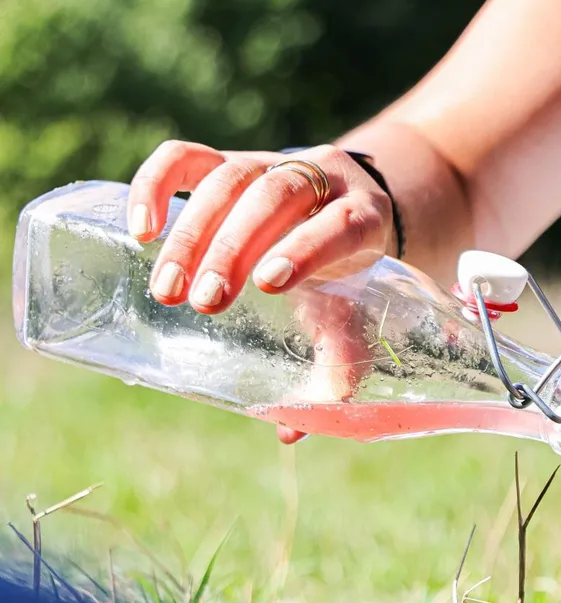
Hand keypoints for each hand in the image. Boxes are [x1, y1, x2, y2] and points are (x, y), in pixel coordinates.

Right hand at [128, 141, 394, 441]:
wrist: (349, 208)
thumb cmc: (349, 277)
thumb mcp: (355, 313)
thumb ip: (334, 364)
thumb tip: (290, 431)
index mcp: (365, 217)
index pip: (340, 223)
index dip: (307, 248)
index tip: (269, 284)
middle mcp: (320, 179)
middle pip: (275, 196)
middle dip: (235, 248)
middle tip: (206, 302)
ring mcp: (270, 163)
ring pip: (230, 177)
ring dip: (193, 233)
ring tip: (168, 288)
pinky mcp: (228, 160)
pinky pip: (187, 157)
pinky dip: (157, 184)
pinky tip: (139, 228)